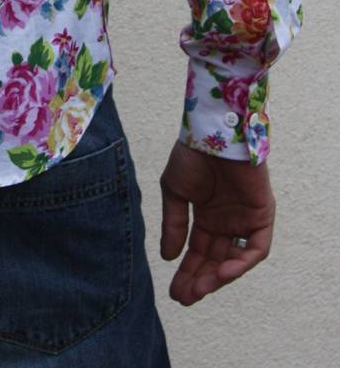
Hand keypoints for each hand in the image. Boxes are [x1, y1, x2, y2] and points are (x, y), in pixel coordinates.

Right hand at [159, 140, 274, 304]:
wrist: (212, 132)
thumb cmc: (191, 156)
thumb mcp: (174, 192)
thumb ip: (174, 224)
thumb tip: (167, 257)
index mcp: (206, 216)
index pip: (198, 252)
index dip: (187, 272)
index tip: (174, 291)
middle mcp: (226, 222)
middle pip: (215, 261)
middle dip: (200, 280)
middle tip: (185, 297)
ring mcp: (244, 220)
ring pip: (234, 260)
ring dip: (218, 277)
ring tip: (200, 289)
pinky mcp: (262, 216)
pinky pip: (256, 248)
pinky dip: (241, 263)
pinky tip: (222, 273)